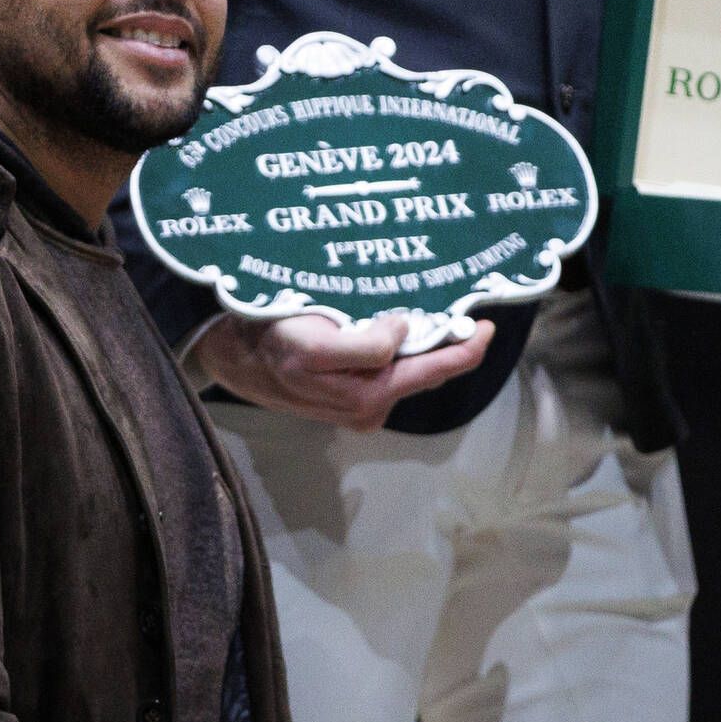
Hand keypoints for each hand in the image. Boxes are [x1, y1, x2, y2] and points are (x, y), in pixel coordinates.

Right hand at [196, 310, 498, 429]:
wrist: (234, 358)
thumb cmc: (270, 341)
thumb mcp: (310, 341)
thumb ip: (363, 346)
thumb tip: (403, 333)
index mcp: (365, 394)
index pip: (432, 371)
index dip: (464, 349)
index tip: (485, 325)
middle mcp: (369, 407)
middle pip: (427, 373)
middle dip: (450, 344)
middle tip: (468, 314)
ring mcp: (362, 407)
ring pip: (410, 372)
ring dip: (426, 347)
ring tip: (434, 316)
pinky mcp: (354, 404)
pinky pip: (392, 375)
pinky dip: (403, 354)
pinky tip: (400, 332)